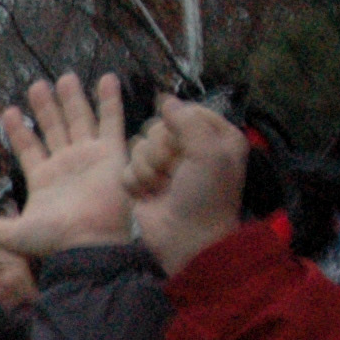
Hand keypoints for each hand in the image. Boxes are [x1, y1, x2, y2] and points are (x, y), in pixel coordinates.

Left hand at [0, 74, 131, 257]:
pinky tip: (106, 79)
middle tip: (36, 85)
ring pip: (79, 120)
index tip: (7, 111)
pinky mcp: (112, 154)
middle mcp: (66, 165)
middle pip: (53, 128)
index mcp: (43, 180)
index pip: (27, 148)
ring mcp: (90, 157)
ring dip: (72, 99)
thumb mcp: (13, 234)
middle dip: (45, 108)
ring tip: (65, 76)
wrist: (90, 243)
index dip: (18, 131)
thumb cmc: (54, 241)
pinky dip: (109, 100)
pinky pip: (111, 121)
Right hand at [123, 99, 249, 276]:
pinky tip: (146, 195)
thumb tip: (166, 100)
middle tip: (173, 172)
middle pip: (157, 127)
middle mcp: (188, 147)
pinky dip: (134, 181)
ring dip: (147, 168)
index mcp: (214, 136)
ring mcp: (163, 165)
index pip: (186, 111)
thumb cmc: (205, 195)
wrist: (186, 239)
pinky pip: (125, 166)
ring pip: (138, 145)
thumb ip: (189, 121)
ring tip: (161, 187)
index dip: (179, 125)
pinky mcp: (140, 182)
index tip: (185, 146)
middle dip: (161, 150)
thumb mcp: (209, 154)